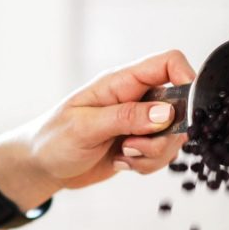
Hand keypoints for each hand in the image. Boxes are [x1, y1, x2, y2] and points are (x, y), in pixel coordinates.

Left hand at [0, 50, 195, 208]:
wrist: (41, 166)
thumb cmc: (53, 139)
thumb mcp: (85, 127)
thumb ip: (126, 117)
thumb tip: (167, 113)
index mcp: (121, 82)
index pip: (168, 63)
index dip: (186, 78)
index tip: (184, 110)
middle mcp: (135, 98)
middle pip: (179, 106)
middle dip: (165, 134)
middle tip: (132, 146)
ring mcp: (139, 122)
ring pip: (173, 136)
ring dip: (153, 154)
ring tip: (123, 156)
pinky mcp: (138, 144)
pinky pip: (161, 155)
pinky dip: (146, 165)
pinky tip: (121, 164)